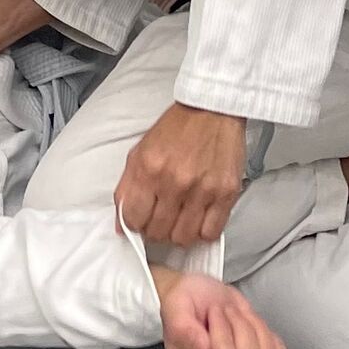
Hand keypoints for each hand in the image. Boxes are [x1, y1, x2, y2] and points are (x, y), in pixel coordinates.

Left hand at [116, 102, 247, 247]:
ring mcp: (202, 190)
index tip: (141, 220)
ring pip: (183, 238)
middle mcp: (174, 182)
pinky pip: (210, 232)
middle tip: (161, 218)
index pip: (133, 219)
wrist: (211, 110)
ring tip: (180, 219)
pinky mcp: (226, 194)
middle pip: (158, 232)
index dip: (135, 224)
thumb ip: (127, 188)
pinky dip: (203, 232)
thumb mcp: (140, 151)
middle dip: (155, 230)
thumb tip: (122, 224)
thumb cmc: (177, 129)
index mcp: (148, 169)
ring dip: (178, 234)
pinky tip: (199, 218)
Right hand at [155, 272, 292, 348]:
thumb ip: (182, 324)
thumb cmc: (190, 304)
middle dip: (242, 327)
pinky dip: (275, 346)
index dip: (224, 327)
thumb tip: (202, 347)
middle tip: (228, 313)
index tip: (213, 311)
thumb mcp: (176, 304)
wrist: (203, 304)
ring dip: (258, 332)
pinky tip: (256, 336)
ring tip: (241, 321)